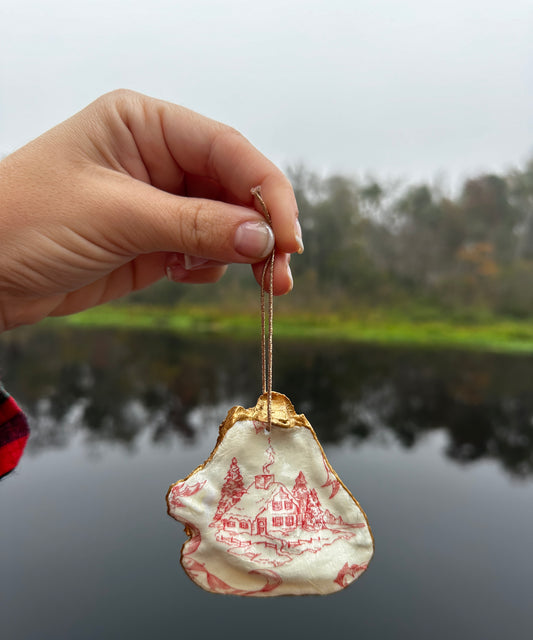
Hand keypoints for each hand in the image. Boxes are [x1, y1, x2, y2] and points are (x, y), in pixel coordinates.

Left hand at [0, 90, 301, 330]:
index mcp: (145, 125)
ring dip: (244, 255)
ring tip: (261, 285)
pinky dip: (209, 267)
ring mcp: (157, 204)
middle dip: (261, 230)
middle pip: (233, 189)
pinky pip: (202, 252)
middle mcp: (157, 160)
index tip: (289, 235)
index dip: (266, 192)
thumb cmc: (25, 221)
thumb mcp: (116, 216)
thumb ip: (195, 225)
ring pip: (224, 225)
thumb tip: (262, 238)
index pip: (226, 150)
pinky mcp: (153, 243)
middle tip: (281, 272)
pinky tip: (186, 274)